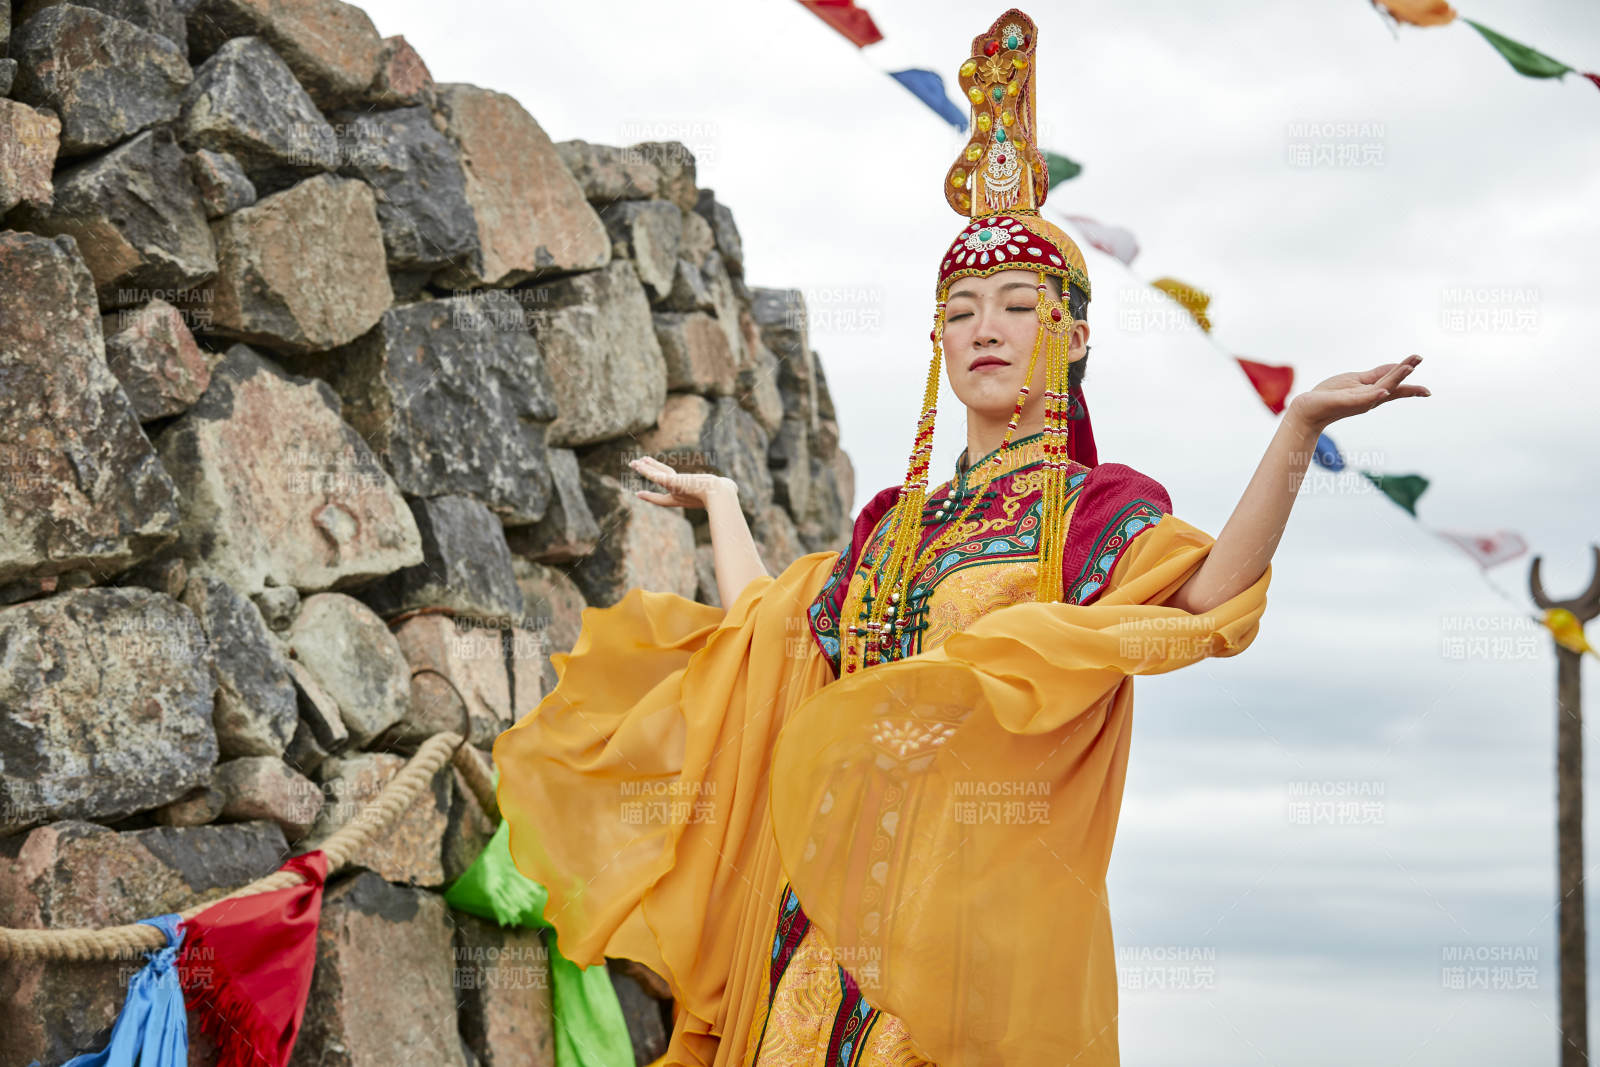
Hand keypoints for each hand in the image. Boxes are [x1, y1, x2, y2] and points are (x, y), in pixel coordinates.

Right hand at [628, 456, 735, 509]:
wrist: (719, 496)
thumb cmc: (724, 496)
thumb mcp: (723, 491)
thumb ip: (726, 489)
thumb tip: (733, 487)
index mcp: (685, 499)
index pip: (665, 499)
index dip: (652, 498)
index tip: (639, 494)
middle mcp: (677, 495)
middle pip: (658, 483)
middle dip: (647, 476)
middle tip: (636, 471)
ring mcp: (674, 488)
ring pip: (656, 476)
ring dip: (645, 468)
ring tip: (633, 462)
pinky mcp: (673, 482)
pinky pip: (655, 475)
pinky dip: (646, 470)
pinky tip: (638, 464)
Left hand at [1287, 354, 1430, 433]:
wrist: (1309, 408)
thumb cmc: (1331, 395)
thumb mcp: (1357, 379)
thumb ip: (1376, 374)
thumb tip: (1396, 366)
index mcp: (1373, 392)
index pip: (1395, 384)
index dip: (1408, 379)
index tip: (1423, 376)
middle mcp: (1370, 398)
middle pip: (1392, 384)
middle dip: (1405, 371)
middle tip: (1418, 359)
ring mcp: (1360, 401)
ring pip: (1383, 388)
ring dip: (1396, 378)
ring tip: (1409, 367)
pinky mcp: (1348, 402)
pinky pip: (1365, 399)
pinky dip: (1376, 395)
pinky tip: (1385, 391)